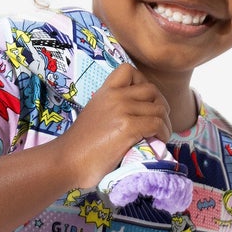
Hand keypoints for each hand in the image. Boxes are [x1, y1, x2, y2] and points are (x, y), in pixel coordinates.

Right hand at [59, 62, 172, 187]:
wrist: (67, 160)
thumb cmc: (80, 146)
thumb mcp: (95, 115)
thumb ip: (113, 109)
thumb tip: (136, 117)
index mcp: (105, 92)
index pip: (129, 70)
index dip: (144, 83)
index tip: (145, 102)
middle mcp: (115, 96)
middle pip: (152, 90)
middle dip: (161, 106)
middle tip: (159, 123)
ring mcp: (122, 110)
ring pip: (159, 108)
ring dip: (165, 123)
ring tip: (160, 135)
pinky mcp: (128, 127)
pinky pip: (157, 124)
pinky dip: (163, 133)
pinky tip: (158, 141)